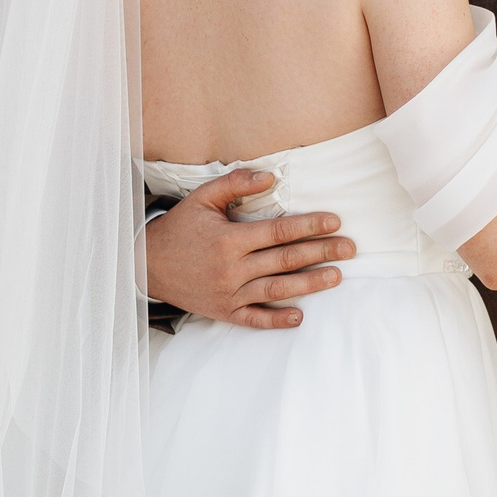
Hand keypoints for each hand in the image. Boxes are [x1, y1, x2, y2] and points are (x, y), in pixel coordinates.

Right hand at [144, 170, 353, 329]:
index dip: (310, 226)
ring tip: (337, 276)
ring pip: (278, 290)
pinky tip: (300, 316)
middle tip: (350, 249)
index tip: (335, 222)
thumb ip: (236, 184)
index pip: (280, 232)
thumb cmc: (179, 228)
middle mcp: (232, 269)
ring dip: (311, 284)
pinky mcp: (224, 312)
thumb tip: (272, 176)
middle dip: (322, 253)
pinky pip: (255, 319)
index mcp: (229, 240)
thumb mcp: (202, 198)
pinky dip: (277, 320)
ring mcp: (229, 294)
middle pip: (286, 261)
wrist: (146, 264)